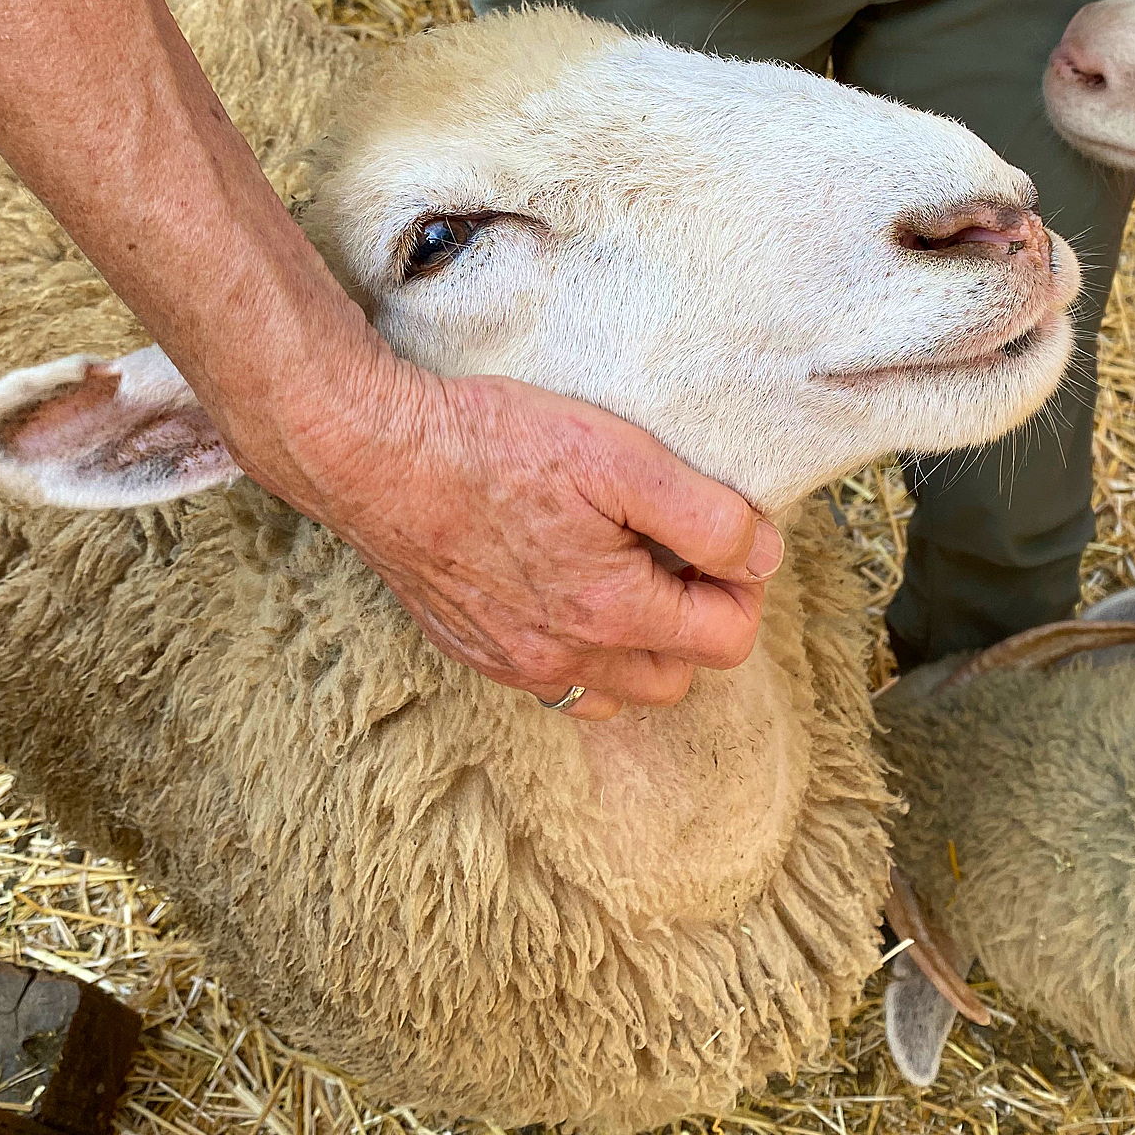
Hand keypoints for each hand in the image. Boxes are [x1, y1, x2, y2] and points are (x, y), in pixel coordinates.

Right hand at [217, 366, 784, 721]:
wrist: (372, 455)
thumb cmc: (489, 444)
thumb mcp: (617, 456)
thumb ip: (704, 515)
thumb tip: (762, 557)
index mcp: (612, 614)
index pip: (727, 640)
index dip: (744, 585)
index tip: (726, 536)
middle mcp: (565, 659)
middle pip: (679, 676)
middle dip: (699, 620)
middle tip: (679, 550)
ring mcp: (515, 663)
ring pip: (618, 690)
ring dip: (643, 645)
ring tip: (629, 571)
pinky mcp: (474, 651)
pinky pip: (556, 682)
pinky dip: (583, 652)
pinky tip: (568, 589)